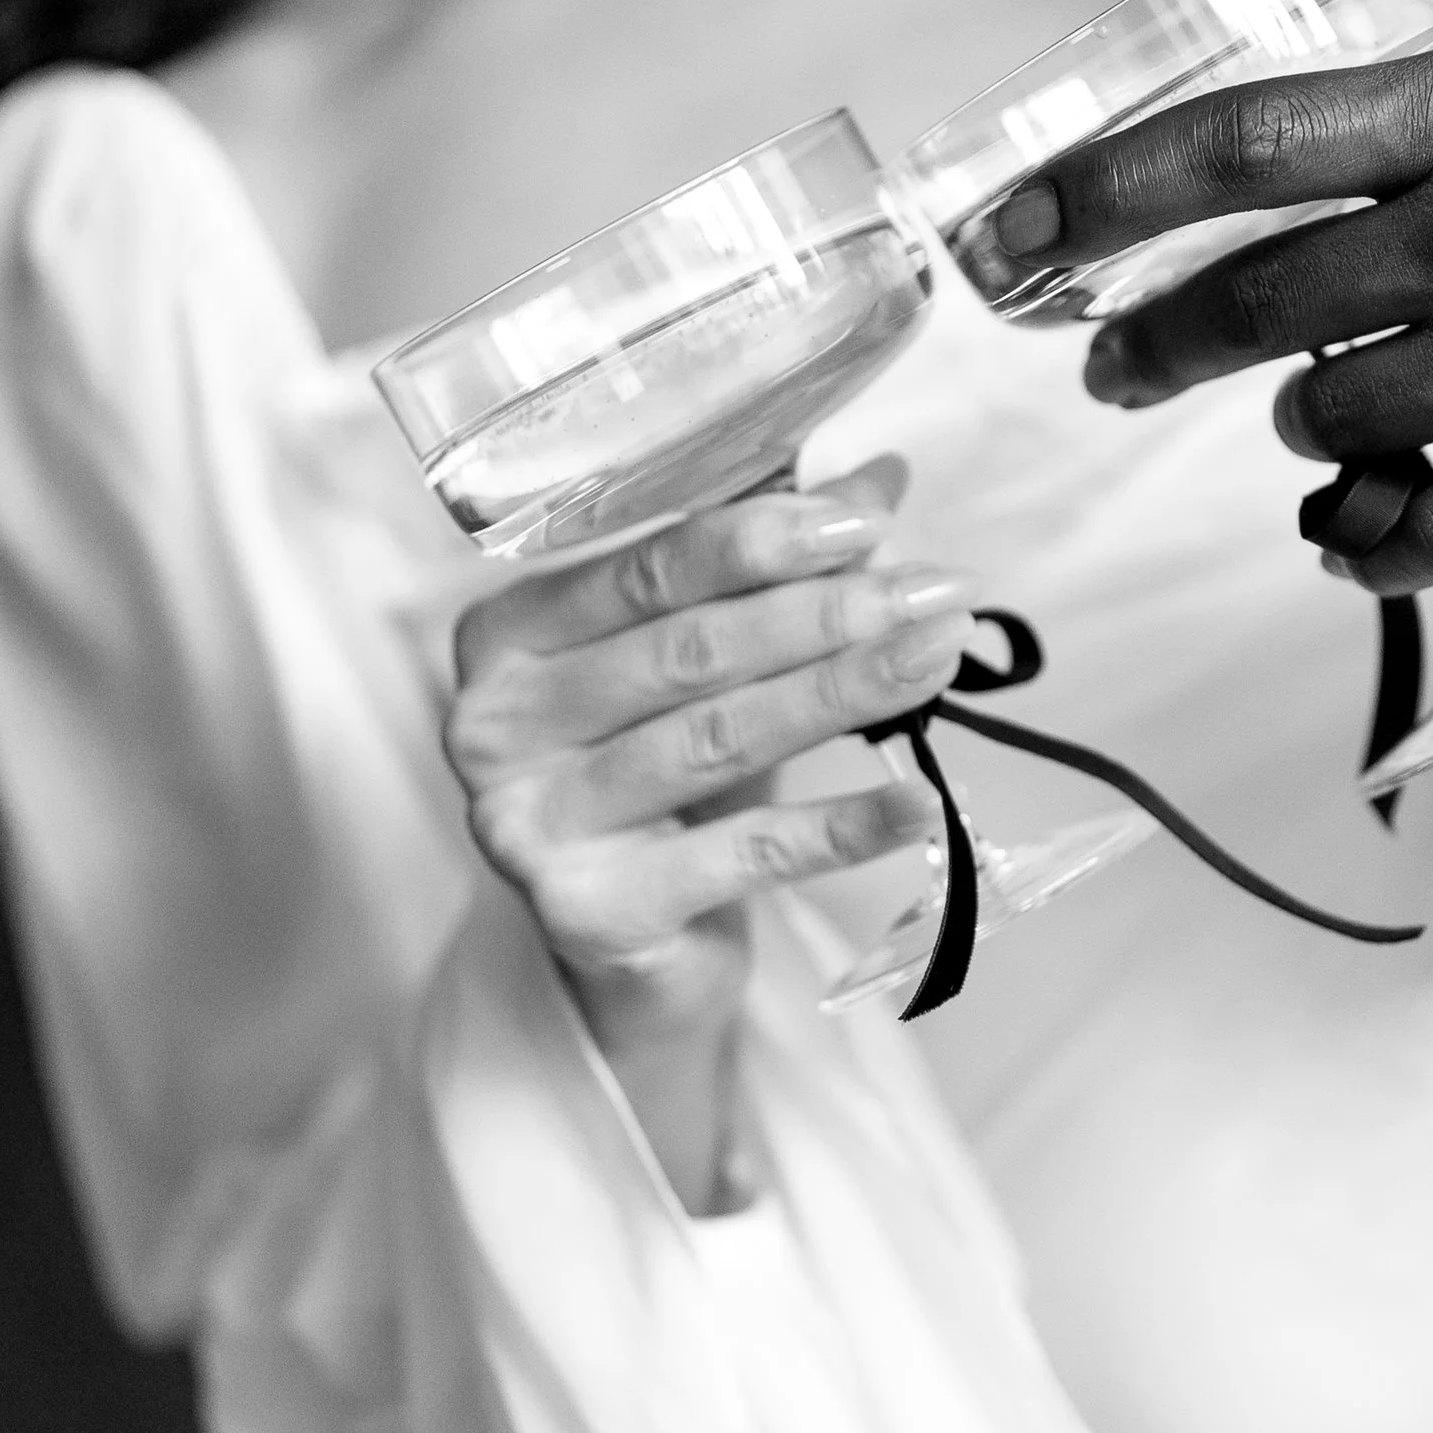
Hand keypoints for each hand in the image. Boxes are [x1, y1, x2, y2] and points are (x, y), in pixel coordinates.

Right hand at [444, 463, 971, 1173]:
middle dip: (824, 614)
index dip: (761, 540)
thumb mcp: (705, 666)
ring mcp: (530, 823)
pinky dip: (841, 826)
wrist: (630, 953)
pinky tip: (919, 801)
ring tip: (936, 658)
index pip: (647, 570)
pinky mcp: (589, 911)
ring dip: (842, 694)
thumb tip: (880, 480)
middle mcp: (496, 724)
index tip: (867, 521)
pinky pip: (742, 856)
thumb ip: (771, 571)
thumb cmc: (663, 782)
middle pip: (687, 651)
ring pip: (715, 741)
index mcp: (509, 635)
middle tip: (936, 591)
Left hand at [989, 0, 1432, 594]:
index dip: (1102, 196)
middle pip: (1252, 310)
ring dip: (1297, 420)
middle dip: (1147, 343)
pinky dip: (1363, 540)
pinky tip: (1353, 525)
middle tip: (1110, 356)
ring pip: (1326, 421)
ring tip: (1317, 403)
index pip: (1241, 148)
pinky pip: (1418, 534)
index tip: (1014, 236)